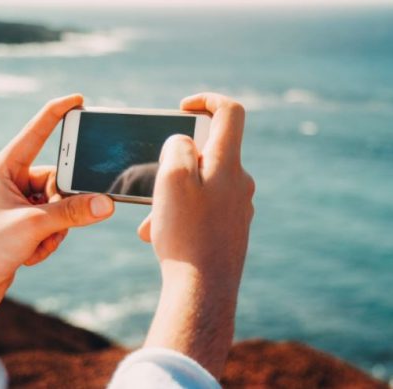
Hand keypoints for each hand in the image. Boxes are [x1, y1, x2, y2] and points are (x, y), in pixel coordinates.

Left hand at [0, 95, 114, 316]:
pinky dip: (49, 241)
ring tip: (33, 244)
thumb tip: (106, 203)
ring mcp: (21, 204)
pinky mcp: (26, 225)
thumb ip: (72, 213)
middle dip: (63, 205)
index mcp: (4, 169)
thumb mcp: (33, 226)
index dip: (58, 114)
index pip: (36, 133)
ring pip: (62, 206)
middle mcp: (13, 182)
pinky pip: (57, 225)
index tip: (79, 100)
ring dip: (56, 229)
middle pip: (60, 179)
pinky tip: (29, 255)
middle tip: (50, 223)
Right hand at [138, 93, 254, 377]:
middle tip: (154, 181)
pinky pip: (203, 209)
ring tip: (152, 221)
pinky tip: (160, 236)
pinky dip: (181, 214)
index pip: (230, 112)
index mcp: (229, 164)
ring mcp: (238, 207)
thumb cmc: (186, 234)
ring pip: (201, 185)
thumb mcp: (172, 179)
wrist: (204, 292)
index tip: (182, 107)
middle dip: (175, 161)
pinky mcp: (231, 228)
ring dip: (172, 194)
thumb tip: (185, 142)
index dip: (206, 100)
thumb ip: (178, 147)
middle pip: (209, 151)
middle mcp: (240, 182)